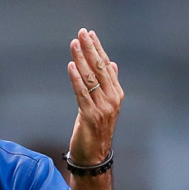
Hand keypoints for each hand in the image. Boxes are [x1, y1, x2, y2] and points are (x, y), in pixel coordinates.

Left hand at [66, 28, 123, 167]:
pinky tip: (71, 66)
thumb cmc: (96, 129)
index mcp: (116, 93)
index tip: (89, 34)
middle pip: (100, 68)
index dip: (98, 48)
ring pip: (91, 78)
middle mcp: (112, 99)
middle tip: (81, 33)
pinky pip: (82, 93)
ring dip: (81, 59)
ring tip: (74, 44)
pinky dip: (76, 78)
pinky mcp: (90, 116)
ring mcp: (103, 108)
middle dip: (90, 49)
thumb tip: (111, 63)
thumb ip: (107, 83)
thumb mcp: (104, 104)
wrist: (94, 156)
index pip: (106, 65)